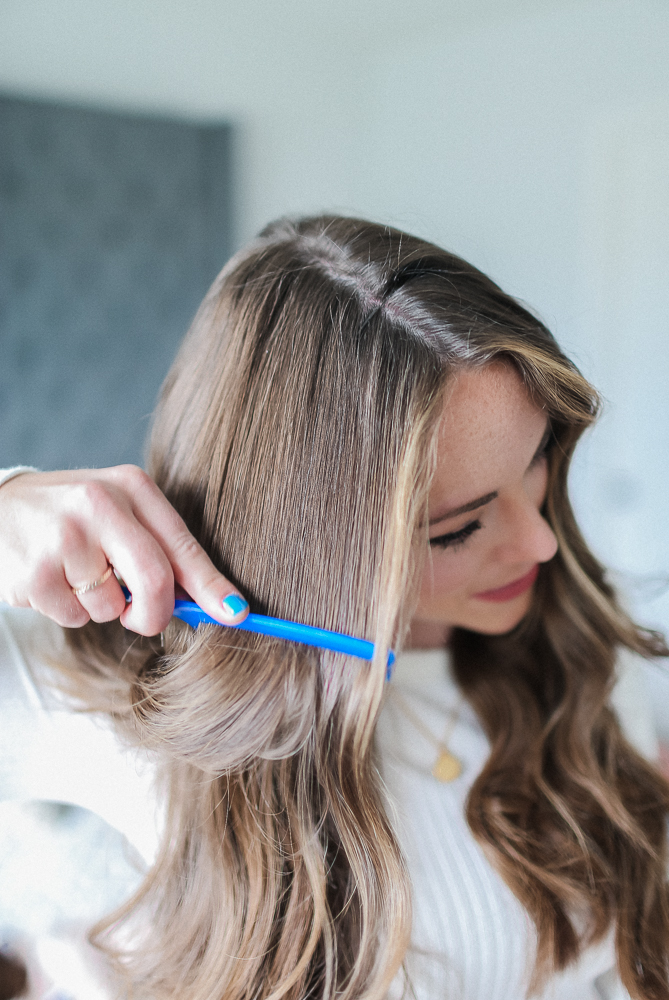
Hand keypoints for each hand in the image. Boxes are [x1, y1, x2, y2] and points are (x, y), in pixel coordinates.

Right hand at [0, 466, 248, 635]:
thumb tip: (213, 605)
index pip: (182, 544)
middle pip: (154, 579)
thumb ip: (158, 552)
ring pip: (111, 607)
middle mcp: (100, 503)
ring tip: (74, 575)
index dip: (212, 585)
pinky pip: (74, 617)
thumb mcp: (118, 515)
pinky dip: (68, 612)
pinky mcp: (35, 570)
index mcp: (132, 487)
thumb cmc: (72, 518)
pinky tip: (50, 580)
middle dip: (155, 613)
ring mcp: (64, 535)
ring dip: (100, 608)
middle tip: (142, 620)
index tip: (238, 614)